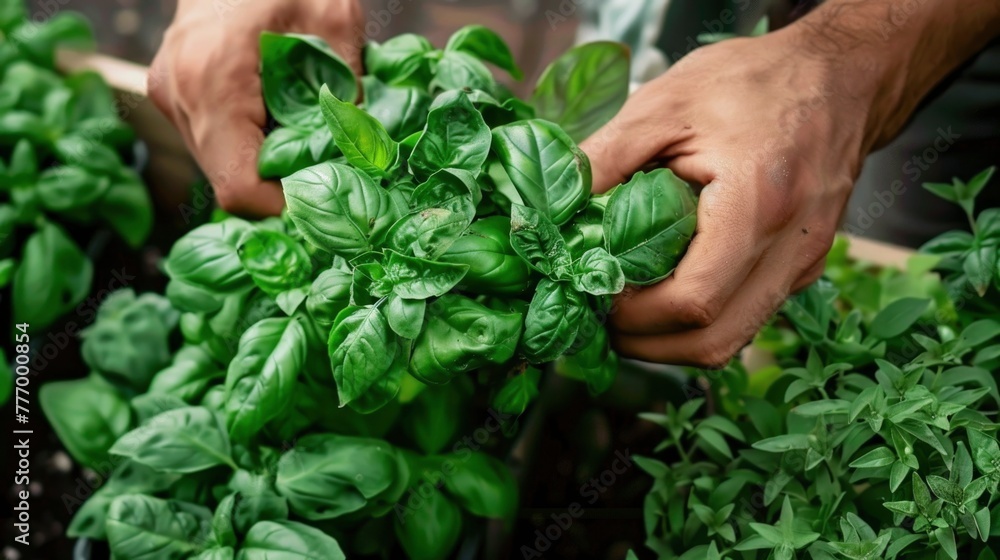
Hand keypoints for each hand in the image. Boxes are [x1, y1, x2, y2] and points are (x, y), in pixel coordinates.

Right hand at [149, 0, 363, 216]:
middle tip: (331, 172)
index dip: (285, 207)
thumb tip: (360, 158)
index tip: (327, 199)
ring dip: (268, 165)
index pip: (238, 187)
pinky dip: (252, 144)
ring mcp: (170, 96)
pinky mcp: (174, 94)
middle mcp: (179, 94)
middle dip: (282, 187)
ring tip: (309, 138)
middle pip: (229, 182)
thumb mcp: (335, 22)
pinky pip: (215, 142)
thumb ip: (347, 92)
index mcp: (214, 80)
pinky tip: (283, 120)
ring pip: (221, 166)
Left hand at [582, 0, 999, 367]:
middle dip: (648, 345)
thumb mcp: (666, 103)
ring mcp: (802, 264)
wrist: (840, 77)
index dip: (636, 315)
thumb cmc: (754, 82)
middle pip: (714, 341)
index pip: (693, 301)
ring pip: (733, 339)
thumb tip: (556, 203)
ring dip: (673, 340)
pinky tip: (666, 289)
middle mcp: (790, 249)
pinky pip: (747, 315)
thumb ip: (606, 155)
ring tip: (628, 311)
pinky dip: (702, 320)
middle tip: (602, 319)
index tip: (596, 294)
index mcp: (757, 206)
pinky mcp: (802, 267)